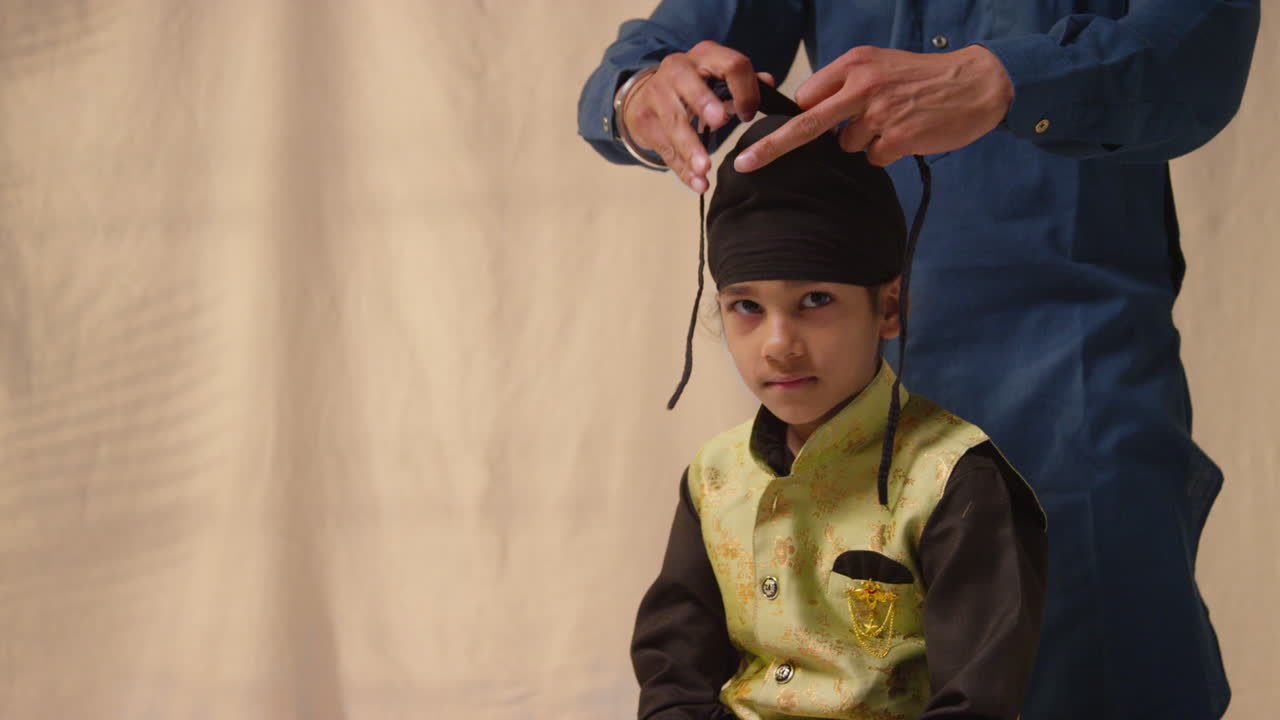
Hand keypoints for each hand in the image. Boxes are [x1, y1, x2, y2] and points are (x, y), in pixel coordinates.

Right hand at [620, 40, 774, 191]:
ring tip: (705, 169)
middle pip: (691, 85)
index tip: (748, 116)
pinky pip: (665, 147)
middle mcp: (678, 68)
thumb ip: (745, 83)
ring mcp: (657, 92)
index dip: (744, 90)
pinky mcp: (644, 118)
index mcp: (706, 55)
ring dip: (690, 147)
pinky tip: (697, 182)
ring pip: (675, 121)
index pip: (731, 64)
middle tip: (719, 124)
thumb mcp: (719, 79)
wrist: (647, 93)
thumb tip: (769, 82)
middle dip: (705, 103)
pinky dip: (682, 168)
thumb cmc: (696, 87)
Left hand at [734, 45, 1012, 170]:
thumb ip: (844, 86)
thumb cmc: (921, 77)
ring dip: (864, 142)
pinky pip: (872, 158)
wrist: (976, 83)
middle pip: (805, 124)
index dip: (801, 116)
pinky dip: (884, 153)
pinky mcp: (898, 137)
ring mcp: (880, 113)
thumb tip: (808, 112)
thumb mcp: (879, 66)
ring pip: (846, 146)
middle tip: (743, 163)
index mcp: (853, 65)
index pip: (806, 97)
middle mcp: (862, 86)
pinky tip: (906, 135)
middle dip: (771, 146)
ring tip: (894, 122)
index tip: (764, 134)